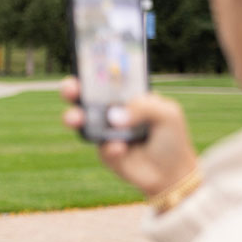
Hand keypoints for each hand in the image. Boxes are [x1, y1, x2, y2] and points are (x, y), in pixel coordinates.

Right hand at [60, 77, 199, 198]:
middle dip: (70, 90)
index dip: (91, 71)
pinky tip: (122, 149)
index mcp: (126, 96)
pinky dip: (110, 146)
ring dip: (73, 116)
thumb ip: (143, 106)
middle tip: (72, 90)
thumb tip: (114, 117)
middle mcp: (111, 110)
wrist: (171, 173)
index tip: (83, 67)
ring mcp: (104, 130)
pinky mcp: (102, 151)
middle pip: (83, 95)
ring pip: (79, 119)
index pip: (105, 79)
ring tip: (78, 119)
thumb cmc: (171, 138)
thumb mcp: (167, 114)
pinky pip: (98, 144)